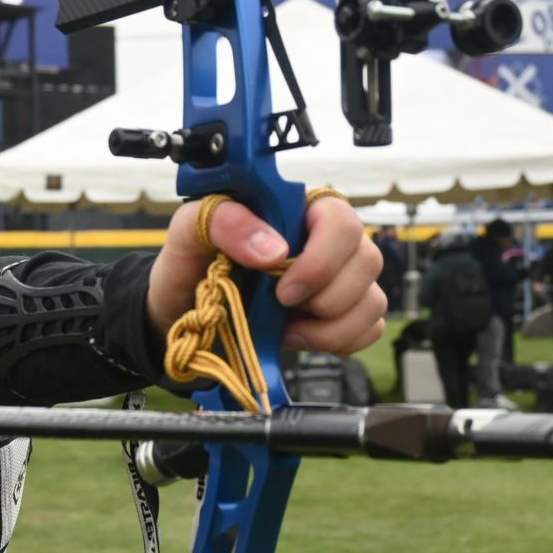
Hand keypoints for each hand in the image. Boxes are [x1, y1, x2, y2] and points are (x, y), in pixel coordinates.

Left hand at [146, 195, 385, 354]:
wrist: (179, 313)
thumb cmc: (189, 265)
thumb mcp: (189, 232)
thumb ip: (224, 221)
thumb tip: (274, 249)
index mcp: (296, 210)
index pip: (341, 220)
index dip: (322, 259)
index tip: (283, 287)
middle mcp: (325, 241)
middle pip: (367, 261)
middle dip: (327, 296)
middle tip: (281, 306)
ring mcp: (337, 280)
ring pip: (373, 301)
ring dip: (331, 326)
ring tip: (287, 329)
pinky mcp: (340, 315)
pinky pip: (369, 329)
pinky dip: (339, 342)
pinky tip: (298, 338)